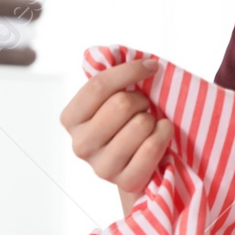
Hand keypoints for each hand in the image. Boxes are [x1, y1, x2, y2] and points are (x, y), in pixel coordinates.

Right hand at [59, 57, 173, 195]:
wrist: (136, 166)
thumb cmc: (125, 123)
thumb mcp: (111, 99)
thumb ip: (112, 76)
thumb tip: (114, 52)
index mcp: (71, 118)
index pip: (98, 84)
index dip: (130, 70)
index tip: (152, 67)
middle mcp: (80, 145)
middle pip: (122, 104)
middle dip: (141, 100)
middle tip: (143, 107)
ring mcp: (101, 167)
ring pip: (141, 124)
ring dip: (152, 119)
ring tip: (147, 125)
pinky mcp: (125, 181)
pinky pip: (153, 146)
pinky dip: (163, 134)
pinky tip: (160, 134)